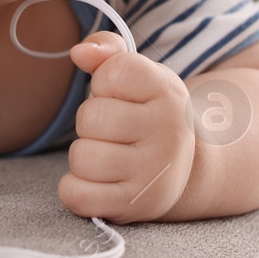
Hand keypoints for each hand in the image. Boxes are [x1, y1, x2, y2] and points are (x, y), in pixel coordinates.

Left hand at [59, 31, 194, 223]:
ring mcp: (153, 173)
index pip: (113, 72)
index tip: (121, 95)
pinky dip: (75, 189)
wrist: (183, 169)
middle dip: (90, 122)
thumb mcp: (140, 76)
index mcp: (168, 92)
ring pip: (82, 158)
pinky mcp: (134, 206)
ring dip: (84, 155)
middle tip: (111, 130)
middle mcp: (168, 133)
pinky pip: (76, 195)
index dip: (104, 83)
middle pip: (91, 118)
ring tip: (106, 155)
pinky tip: (95, 181)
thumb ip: (108, 51)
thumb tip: (79, 53)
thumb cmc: (148, 114)